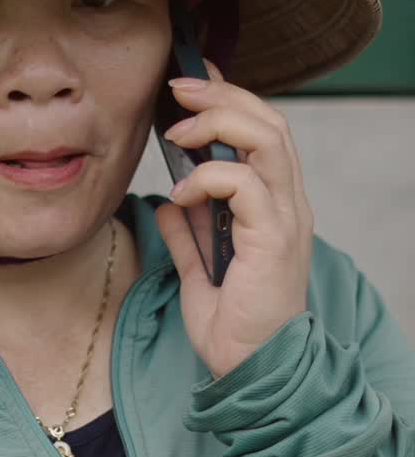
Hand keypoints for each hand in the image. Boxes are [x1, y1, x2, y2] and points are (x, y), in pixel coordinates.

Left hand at [154, 62, 313, 378]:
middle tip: (177, 89)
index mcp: (274, 207)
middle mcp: (288, 205)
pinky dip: (206, 178)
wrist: (253, 371)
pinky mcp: (274, 238)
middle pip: (269, 122)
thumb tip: (168, 203)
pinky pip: (244, 184)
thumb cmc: (234, 329)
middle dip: (221, 96)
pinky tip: (179, 193)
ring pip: (266, 139)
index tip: (190, 85)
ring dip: (217, 123)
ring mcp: (286, 219)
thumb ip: (190, 235)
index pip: (263, 133)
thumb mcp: (201, 272)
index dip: (230, 100)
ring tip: (176, 130)